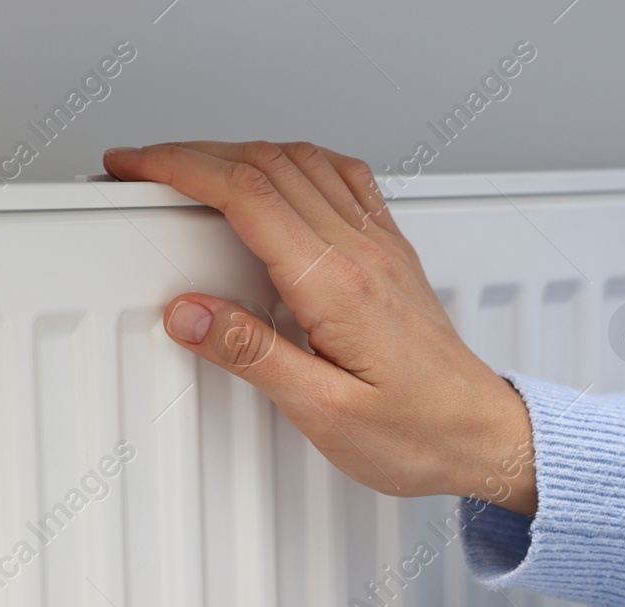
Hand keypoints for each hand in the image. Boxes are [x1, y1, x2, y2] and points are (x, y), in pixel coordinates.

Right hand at [103, 140, 537, 515]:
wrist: (485, 437)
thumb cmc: (419, 434)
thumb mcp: (324, 413)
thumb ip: (253, 356)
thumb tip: (191, 313)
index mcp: (339, 285)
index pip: (249, 195)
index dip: (182, 168)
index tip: (138, 168)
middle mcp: (363, 252)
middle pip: (269, 164)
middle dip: (195, 153)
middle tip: (145, 166)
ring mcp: (382, 247)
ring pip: (304, 161)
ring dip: (241, 151)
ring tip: (194, 168)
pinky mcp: (393, 255)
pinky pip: (344, 178)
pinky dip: (297, 160)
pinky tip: (281, 173)